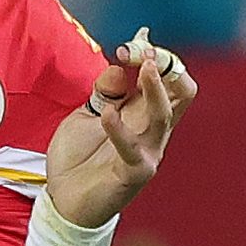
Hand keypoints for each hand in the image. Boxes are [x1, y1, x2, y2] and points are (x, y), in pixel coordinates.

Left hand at [41, 28, 189, 228]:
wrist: (63, 200)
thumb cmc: (79, 157)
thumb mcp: (87, 114)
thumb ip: (104, 91)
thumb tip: (119, 66)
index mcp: (144, 111)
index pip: (169, 76)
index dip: (155, 55)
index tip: (131, 44)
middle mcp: (153, 129)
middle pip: (182, 91)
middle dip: (166, 65)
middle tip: (144, 51)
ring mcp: (148, 151)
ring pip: (165, 115)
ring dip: (156, 88)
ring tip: (143, 66)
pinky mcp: (135, 173)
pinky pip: (133, 149)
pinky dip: (120, 130)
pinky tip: (106, 114)